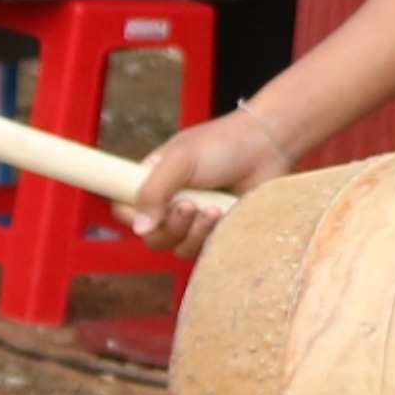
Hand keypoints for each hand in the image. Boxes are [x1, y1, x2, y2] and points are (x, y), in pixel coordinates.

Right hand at [126, 104, 298, 257]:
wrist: (269, 144)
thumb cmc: (222, 144)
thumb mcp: (181, 160)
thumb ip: (154, 191)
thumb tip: (139, 229)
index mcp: (154, 182)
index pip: (125, 211)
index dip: (134, 216)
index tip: (153, 209)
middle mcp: (171, 204)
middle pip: (153, 237)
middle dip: (171, 227)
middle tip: (189, 205)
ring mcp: (196, 219)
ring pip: (179, 248)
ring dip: (194, 232)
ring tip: (213, 209)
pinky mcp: (220, 230)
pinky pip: (206, 249)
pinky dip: (213, 236)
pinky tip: (225, 214)